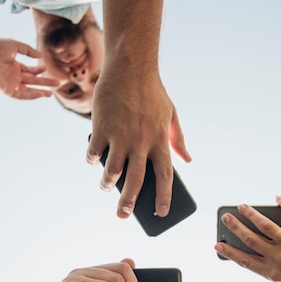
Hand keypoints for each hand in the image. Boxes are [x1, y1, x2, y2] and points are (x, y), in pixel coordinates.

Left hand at [0, 37, 58, 98]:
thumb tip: (41, 56)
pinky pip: (21, 95)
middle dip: (45, 82)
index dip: (39, 70)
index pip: (30, 70)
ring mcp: (11, 84)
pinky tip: (40, 94)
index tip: (47, 68)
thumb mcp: (14, 45)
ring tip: (52, 93)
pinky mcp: (7, 91)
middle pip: (33, 81)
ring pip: (29, 90)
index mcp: (14, 66)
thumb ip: (28, 50)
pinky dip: (31, 96)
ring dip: (40, 91)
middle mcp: (13, 76)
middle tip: (58, 83)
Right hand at [86, 68, 190, 217]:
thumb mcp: (171, 115)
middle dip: (128, 203)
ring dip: (107, 184)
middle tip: (123, 215)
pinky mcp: (101, 127)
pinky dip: (92, 161)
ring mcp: (120, 135)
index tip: (162, 214)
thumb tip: (187, 160)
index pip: (165, 177)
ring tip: (106, 188)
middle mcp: (141, 142)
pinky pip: (94, 153)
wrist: (130, 66)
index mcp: (160, 141)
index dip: (163, 198)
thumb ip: (178, 140)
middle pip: (136, 182)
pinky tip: (94, 162)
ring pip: (113, 172)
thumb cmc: (152, 92)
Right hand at [215, 196, 280, 281]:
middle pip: (250, 238)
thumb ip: (269, 268)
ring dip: (251, 213)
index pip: (243, 260)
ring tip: (243, 206)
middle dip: (235, 226)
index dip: (228, 251)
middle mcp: (278, 256)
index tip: (217, 244)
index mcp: (271, 271)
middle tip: (226, 217)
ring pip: (264, 224)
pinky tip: (278, 198)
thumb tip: (255, 251)